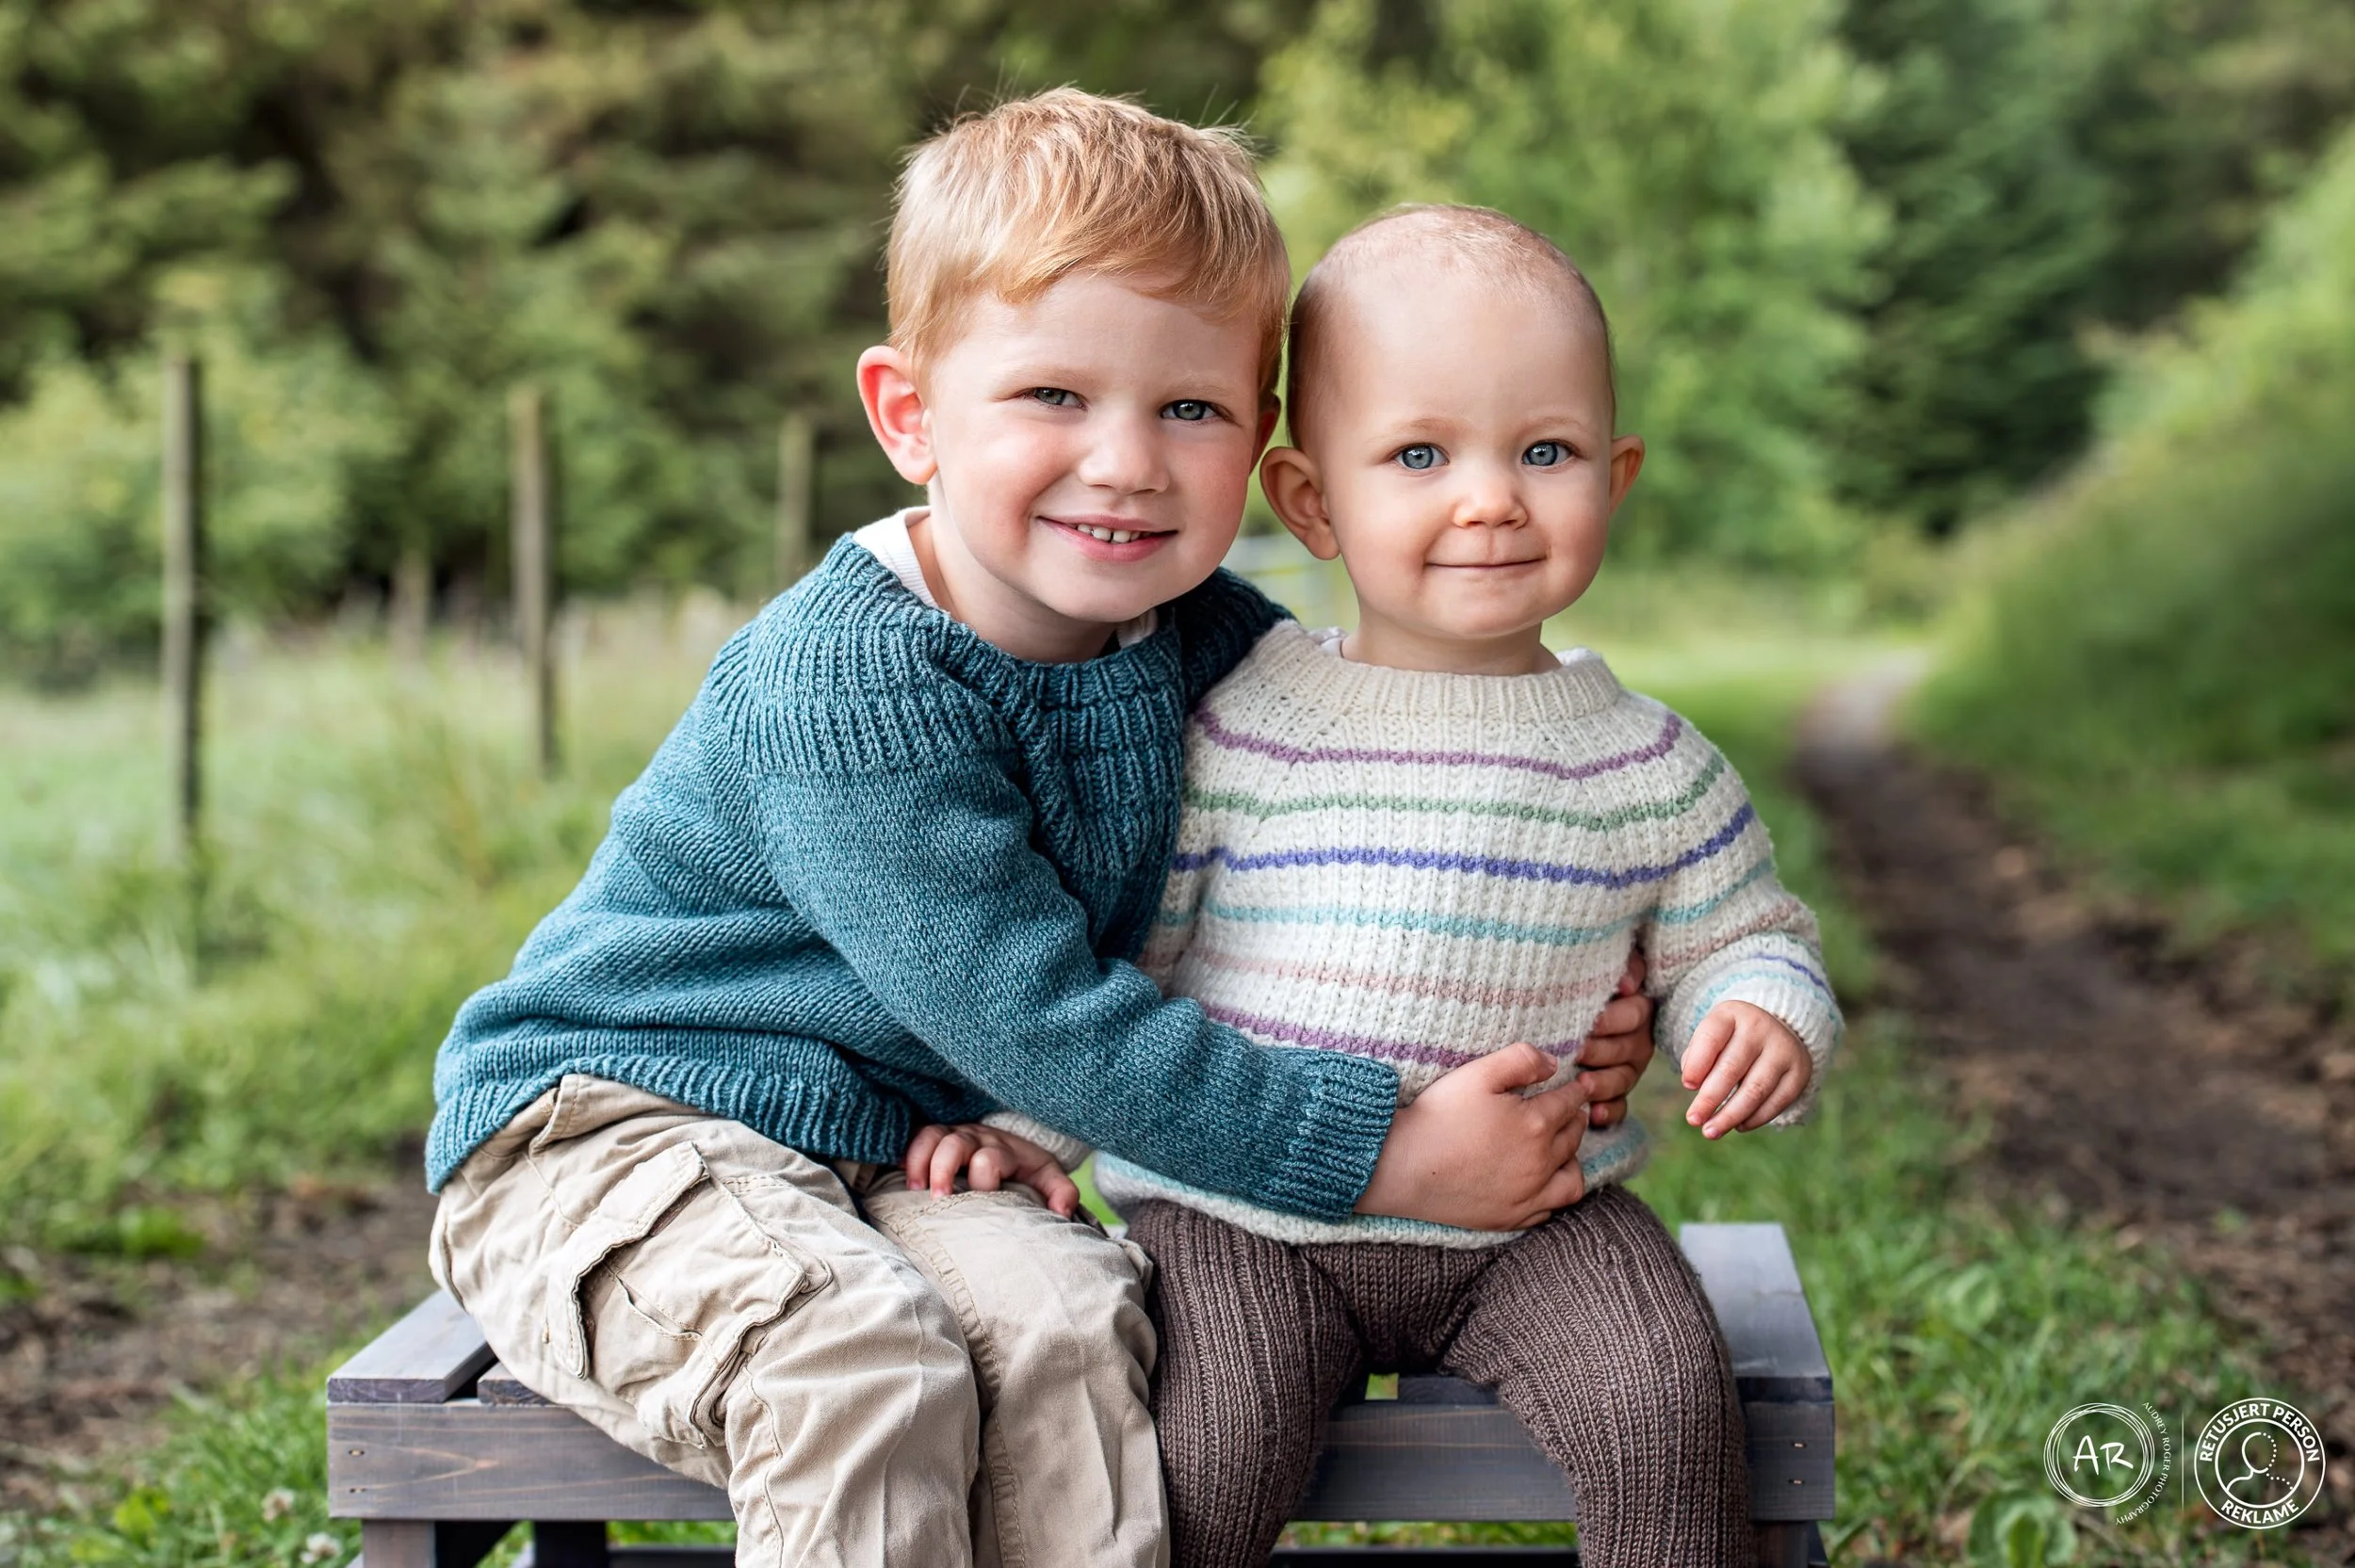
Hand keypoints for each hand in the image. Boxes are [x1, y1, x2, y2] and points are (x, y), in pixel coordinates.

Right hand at [901, 1122, 1081, 1217]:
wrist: (1014, 1140)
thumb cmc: (1026, 1167)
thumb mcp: (1048, 1176)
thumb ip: (1061, 1192)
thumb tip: (1062, 1214)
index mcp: (1004, 1149)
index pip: (990, 1160)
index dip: (984, 1180)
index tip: (982, 1201)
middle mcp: (976, 1138)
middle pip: (955, 1143)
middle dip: (944, 1169)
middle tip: (938, 1199)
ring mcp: (953, 1134)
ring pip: (931, 1135)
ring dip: (920, 1161)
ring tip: (914, 1188)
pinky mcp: (936, 1137)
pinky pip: (915, 1136)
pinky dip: (905, 1152)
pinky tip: (897, 1170)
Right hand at [1355, 1043, 1588, 1230]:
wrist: (1403, 1166)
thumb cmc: (1438, 1116)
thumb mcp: (1478, 1074)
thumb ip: (1521, 1060)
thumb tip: (1553, 1064)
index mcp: (1536, 1124)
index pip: (1568, 1103)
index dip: (1576, 1090)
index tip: (1581, 1085)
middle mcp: (1540, 1163)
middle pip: (1573, 1138)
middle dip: (1577, 1119)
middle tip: (1574, 1110)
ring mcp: (1528, 1195)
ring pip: (1572, 1178)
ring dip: (1574, 1159)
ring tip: (1566, 1148)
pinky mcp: (1511, 1218)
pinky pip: (1549, 1210)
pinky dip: (1555, 1194)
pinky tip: (1545, 1182)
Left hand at [1575, 953, 1654, 1128]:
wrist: (1554, 1014)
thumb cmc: (1576, 987)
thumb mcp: (1599, 968)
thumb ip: (1624, 968)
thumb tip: (1627, 983)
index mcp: (1636, 1011)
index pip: (1634, 1015)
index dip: (1612, 1019)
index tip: (1590, 1021)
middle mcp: (1636, 1042)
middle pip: (1625, 1049)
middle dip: (1599, 1051)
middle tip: (1575, 1052)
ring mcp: (1627, 1070)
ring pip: (1622, 1080)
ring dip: (1602, 1083)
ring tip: (1582, 1084)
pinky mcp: (1616, 1096)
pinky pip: (1620, 1108)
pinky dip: (1608, 1112)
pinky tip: (1594, 1113)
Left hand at [1681, 1001, 1810, 1138]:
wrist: (1777, 1030)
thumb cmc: (1731, 1039)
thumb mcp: (1712, 1036)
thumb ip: (1697, 1057)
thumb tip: (1695, 1086)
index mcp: (1732, 1014)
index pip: (1711, 1037)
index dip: (1697, 1063)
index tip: (1687, 1086)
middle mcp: (1760, 1028)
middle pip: (1731, 1068)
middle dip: (1709, 1099)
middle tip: (1693, 1120)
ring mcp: (1783, 1050)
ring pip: (1755, 1090)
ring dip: (1730, 1115)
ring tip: (1711, 1132)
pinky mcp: (1799, 1072)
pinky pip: (1777, 1101)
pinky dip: (1755, 1118)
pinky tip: (1739, 1126)